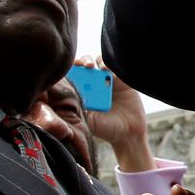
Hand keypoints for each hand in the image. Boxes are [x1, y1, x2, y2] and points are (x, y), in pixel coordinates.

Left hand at [78, 56, 152, 171]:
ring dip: (94, 61)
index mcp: (82, 92)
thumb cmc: (106, 128)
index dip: (70, 70)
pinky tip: (106, 70)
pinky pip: (115, 67)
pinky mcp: (122, 80)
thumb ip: (80, 109)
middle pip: (84, 65)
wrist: (128, 132)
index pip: (73, 76)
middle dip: (81, 62)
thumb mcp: (88, 120)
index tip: (67, 70)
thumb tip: (68, 96)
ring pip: (98, 62)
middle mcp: (94, 84)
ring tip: (91, 66)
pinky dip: (110, 65)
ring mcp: (108, 81)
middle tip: (81, 65)